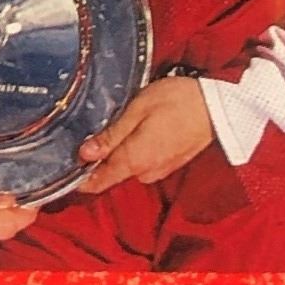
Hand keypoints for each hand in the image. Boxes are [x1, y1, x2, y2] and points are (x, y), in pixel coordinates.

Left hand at [76, 78, 213, 195]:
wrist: (220, 107)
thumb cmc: (178, 101)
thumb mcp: (138, 109)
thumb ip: (111, 135)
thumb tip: (84, 154)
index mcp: (134, 161)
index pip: (97, 182)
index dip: (79, 178)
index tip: (64, 166)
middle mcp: (145, 173)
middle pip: (112, 172)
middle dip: (99, 157)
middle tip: (89, 130)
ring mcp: (160, 170)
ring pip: (128, 165)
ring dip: (120, 151)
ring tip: (119, 124)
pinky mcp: (171, 163)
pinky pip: (144, 162)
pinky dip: (137, 150)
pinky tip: (141, 129)